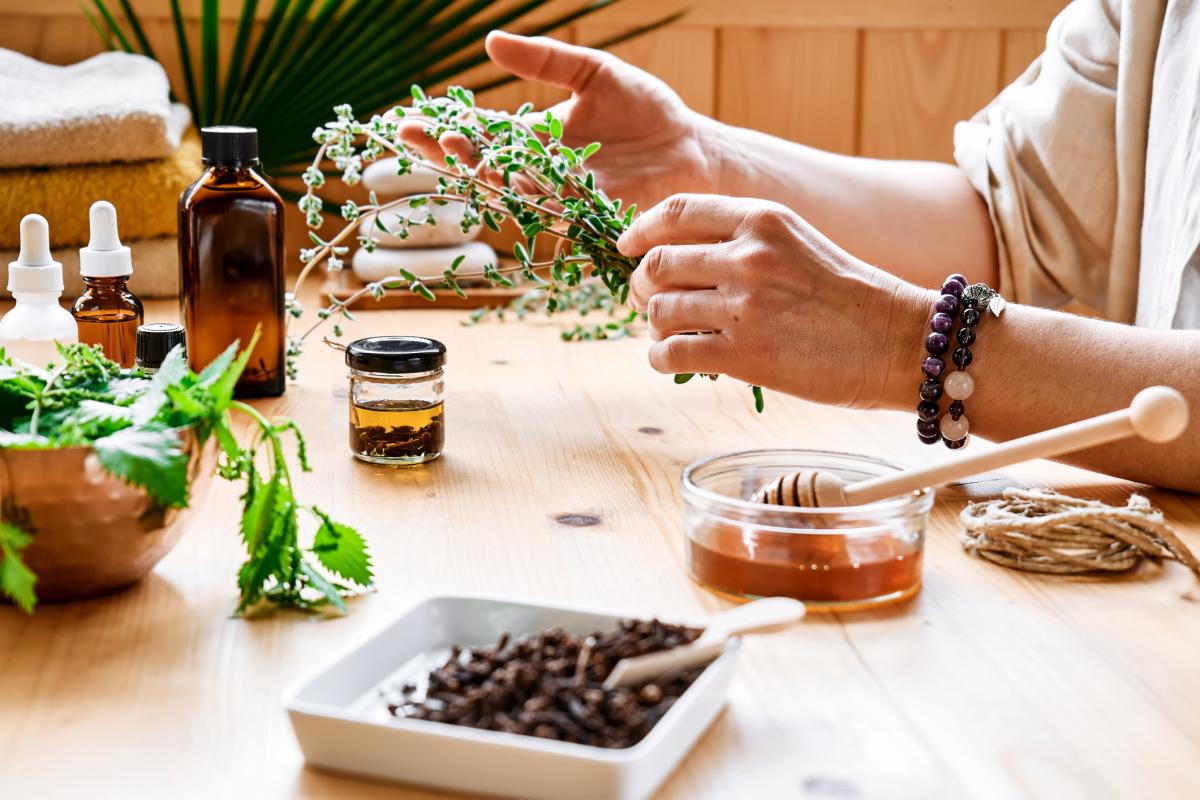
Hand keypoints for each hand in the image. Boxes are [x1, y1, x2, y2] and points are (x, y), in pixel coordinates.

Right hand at [397, 32, 717, 209]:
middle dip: (450, 154)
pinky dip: (531, 200)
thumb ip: (545, 60)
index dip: (441, 131)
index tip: (406, 123)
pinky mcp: (586, 216)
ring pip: (510, 190)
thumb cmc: (643, 109)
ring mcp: (559, 196)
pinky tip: (511, 185)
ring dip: (485, 174)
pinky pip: (553, 212)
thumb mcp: (592, 72)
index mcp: (531, 137)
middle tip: (426, 138)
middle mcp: (537, 171)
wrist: (689, 146)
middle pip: (481, 166)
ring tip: (464, 154)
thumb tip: (491, 42)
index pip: (477, 134)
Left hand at [617, 194, 930, 408]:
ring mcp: (744, 306)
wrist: (898, 341)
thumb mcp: (798, 243)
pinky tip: (670, 361)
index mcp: (762, 219)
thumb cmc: (850, 297)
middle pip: (658, 263)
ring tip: (669, 335)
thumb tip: (677, 259)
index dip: (640, 231)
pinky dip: (660, 358)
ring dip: (655, 325)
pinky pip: (672, 352)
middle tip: (647, 302)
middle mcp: (748, 256)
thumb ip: (744, 241)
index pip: (676, 212)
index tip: (627, 248)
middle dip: (642, 286)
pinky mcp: (745, 354)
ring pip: (661, 310)